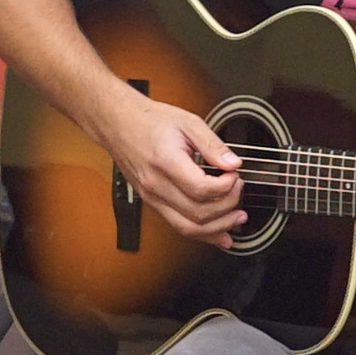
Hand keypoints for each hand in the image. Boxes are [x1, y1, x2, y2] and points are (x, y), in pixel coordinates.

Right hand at [103, 94, 244, 247]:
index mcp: (166, 162)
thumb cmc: (149, 121)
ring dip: (217, 228)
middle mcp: (156, 186)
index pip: (202, 189)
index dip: (226, 187)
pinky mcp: (152, 203)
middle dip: (227, 206)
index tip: (235, 175)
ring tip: (237, 219)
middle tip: (238, 190)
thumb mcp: (188, 122)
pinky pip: (178, 225)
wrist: (118, 124)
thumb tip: (233, 164)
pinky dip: (201, 233)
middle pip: (198, 213)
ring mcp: (152, 198)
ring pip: (188, 228)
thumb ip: (213, 145)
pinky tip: (218, 234)